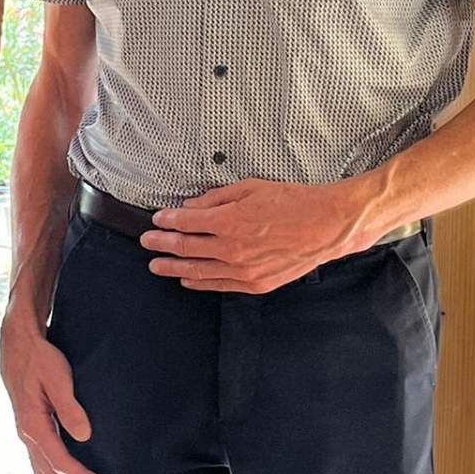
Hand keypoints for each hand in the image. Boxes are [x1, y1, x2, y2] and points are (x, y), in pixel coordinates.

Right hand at [0, 313, 105, 473]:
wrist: (18, 345)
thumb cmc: (39, 358)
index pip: (60, 461)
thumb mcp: (57, 377)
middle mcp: (27, 435)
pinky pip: (41, 466)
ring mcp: (28, 435)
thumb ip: (70, 408)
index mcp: (33, 425)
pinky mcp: (32, 431)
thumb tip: (84, 436)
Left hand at [142, 178, 377, 293]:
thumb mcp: (250, 188)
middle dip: (161, 245)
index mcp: (228, 221)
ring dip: (173, 268)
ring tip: (156, 265)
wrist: (328, 225)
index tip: (156, 220)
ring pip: (197, 271)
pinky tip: (186, 279)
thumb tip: (190, 207)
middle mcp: (232, 249)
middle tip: (146, 243)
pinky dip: (199, 282)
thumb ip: (215, 198)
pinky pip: (219, 285)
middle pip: (184, 248)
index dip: (166, 222)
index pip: (185, 223)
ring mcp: (243, 270)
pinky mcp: (256, 283)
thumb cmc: (293, 202)